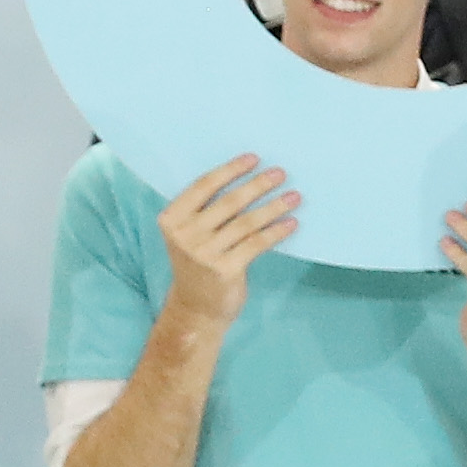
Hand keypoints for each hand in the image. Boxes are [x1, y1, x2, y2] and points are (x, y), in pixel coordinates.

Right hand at [154, 156, 297, 322]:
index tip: (254, 158)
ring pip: (246, 222)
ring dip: (274, 206)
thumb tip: (249, 179)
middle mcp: (185, 235)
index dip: (231, 170)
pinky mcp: (225, 270)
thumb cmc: (198, 263)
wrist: (196, 308)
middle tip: (281, 173)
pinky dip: (276, 232)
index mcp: (172, 219)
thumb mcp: (190, 234)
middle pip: (229, 202)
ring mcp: (204, 254)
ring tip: (294, 197)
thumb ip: (206, 210)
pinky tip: (291, 223)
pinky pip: (256, 243)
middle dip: (258, 185)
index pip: (204, 186)